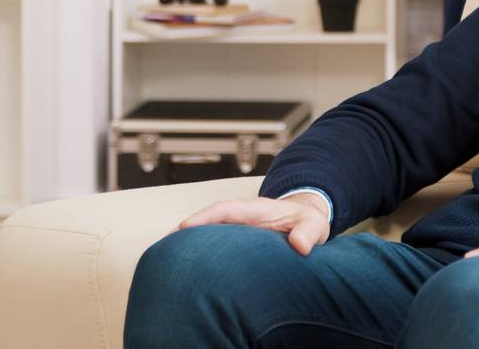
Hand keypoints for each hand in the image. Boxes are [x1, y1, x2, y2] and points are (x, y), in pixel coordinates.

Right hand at [178, 193, 329, 256]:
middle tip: (164, 248)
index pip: (226, 209)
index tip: (185, 226)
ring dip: (187, 244)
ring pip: (206, 234)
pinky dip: (198, 253)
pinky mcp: (234, 242)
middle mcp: (241, 218)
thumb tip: (300, 246)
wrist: (307, 222)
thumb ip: (308, 232)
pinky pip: (212, 245)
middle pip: (208, 221)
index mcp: (256, 209)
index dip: (205, 216)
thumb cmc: (308, 222)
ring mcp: (236, 229)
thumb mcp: (314, 225)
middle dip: (185, 231)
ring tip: (167, 261)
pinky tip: (184, 269)